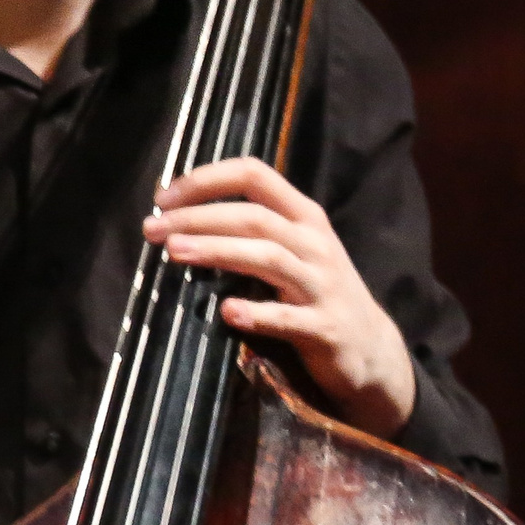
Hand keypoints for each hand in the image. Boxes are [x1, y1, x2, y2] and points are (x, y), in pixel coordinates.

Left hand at [145, 157, 416, 437]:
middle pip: (254, 217)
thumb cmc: (316, 293)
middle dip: (199, 218)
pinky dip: (257, 313)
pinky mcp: (325, 327)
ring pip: (268, 257)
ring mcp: (322, 284)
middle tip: (153, 229)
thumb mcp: (295, 250)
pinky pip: (288, 317)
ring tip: (175, 253)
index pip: (254, 175)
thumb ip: (253, 230)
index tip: (164, 197)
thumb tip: (180, 218)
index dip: (207, 180)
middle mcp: (315, 243)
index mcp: (304, 216)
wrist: (371, 349)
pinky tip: (227, 312)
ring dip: (219, 251)